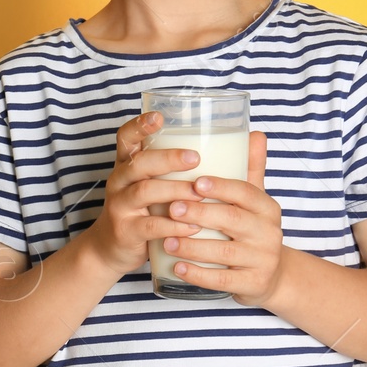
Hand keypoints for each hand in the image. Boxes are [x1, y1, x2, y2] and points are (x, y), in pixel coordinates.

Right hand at [84, 111, 209, 278]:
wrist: (113, 249)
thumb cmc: (146, 210)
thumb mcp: (159, 184)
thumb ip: (190, 166)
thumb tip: (253, 136)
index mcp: (128, 164)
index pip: (126, 137)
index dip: (139, 125)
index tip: (159, 117)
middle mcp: (120, 180)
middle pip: (138, 162)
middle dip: (166, 158)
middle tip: (194, 158)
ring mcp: (120, 205)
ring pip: (144, 191)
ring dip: (174, 191)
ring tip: (199, 194)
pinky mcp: (126, 231)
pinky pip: (149, 226)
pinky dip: (173, 226)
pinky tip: (193, 226)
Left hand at [159, 131, 289, 307]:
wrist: (272, 276)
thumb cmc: (253, 229)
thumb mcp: (255, 201)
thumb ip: (250, 169)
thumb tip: (253, 132)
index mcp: (267, 208)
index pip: (245, 192)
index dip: (221, 187)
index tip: (195, 182)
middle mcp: (268, 233)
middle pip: (232, 220)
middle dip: (199, 213)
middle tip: (171, 208)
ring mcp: (261, 261)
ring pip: (223, 253)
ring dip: (192, 246)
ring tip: (166, 239)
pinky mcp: (252, 284)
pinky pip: (222, 281)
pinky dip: (198, 275)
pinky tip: (176, 267)